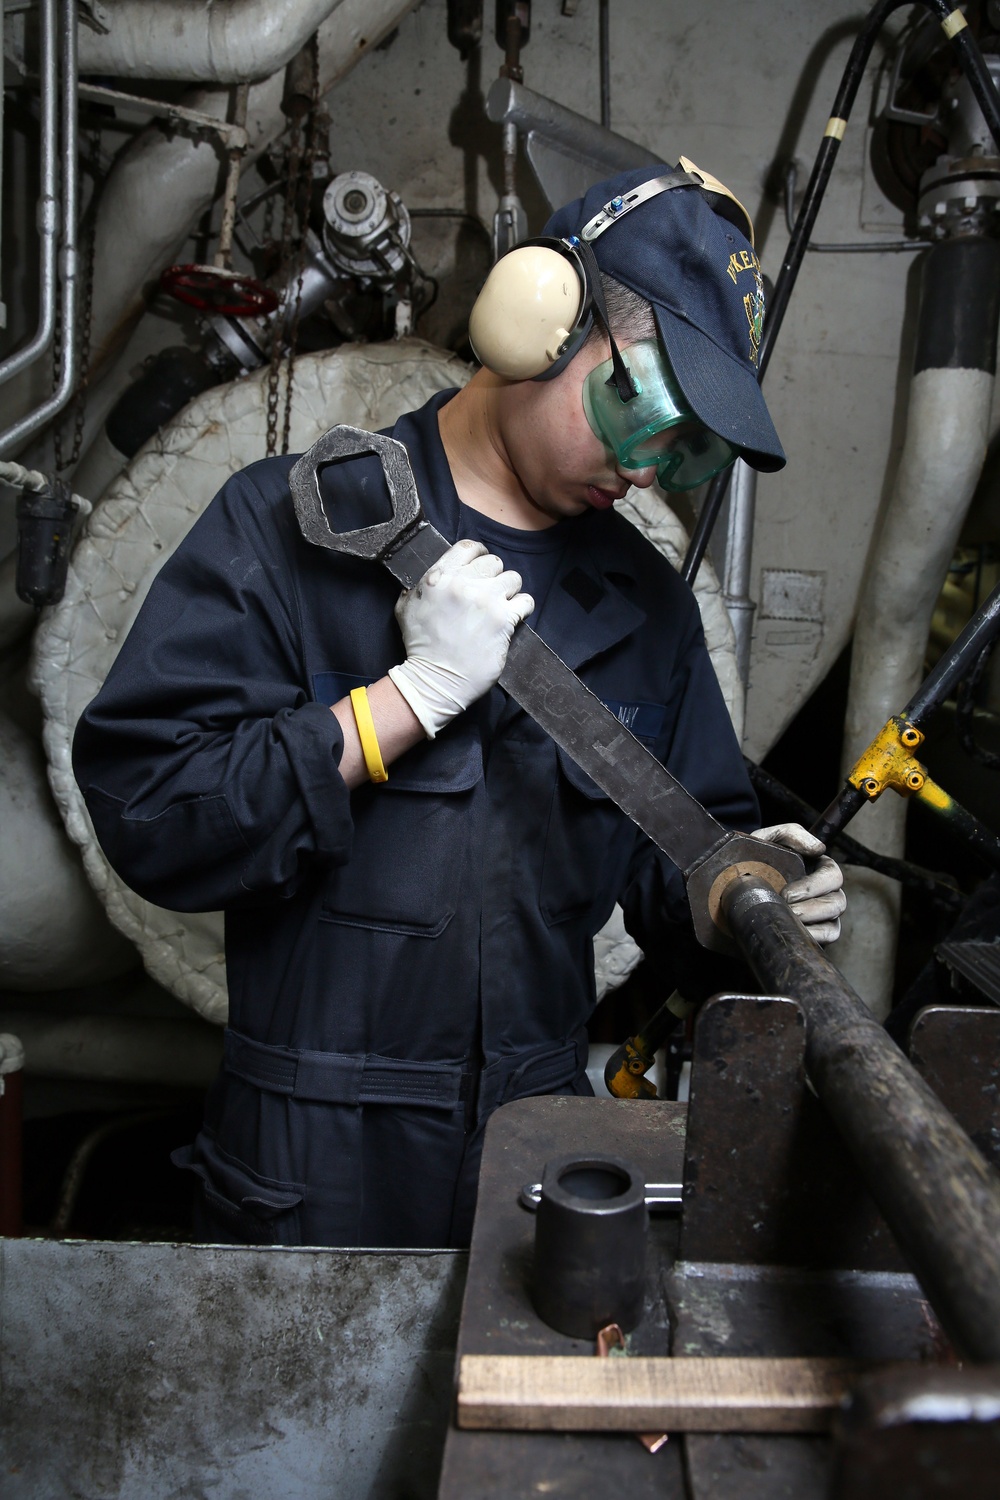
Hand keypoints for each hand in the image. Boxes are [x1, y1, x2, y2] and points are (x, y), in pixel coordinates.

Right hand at [388, 539, 533, 738]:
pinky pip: (525, 602)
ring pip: (513, 579)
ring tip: (501, 606)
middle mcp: (463, 584)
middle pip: (493, 562)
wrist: (435, 680)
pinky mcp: (504, 620)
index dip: (478, 554)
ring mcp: (486, 601)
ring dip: (509, 592)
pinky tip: (513, 617)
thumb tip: (429, 580)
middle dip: (493, 577)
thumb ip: (417, 588)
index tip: (481, 566)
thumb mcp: (405, 609)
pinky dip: (522, 608)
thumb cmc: (420, 647)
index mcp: (438, 577)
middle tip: (489, 593)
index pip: (468, 547)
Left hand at [752, 822, 846, 943]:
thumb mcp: (770, 839)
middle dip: (810, 908)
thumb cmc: (757, 860)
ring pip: (833, 925)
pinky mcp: (818, 934)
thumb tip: (818, 848)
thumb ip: (791, 834)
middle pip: (837, 902)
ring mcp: (824, 916)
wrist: (735, 886)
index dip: (813, 886)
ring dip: (809, 924)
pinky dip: (812, 938)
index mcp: (820, 869)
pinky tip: (793, 934)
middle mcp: (828, 893)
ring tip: (786, 920)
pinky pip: (826, 939)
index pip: (833, 876)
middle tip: (784, 908)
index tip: (787, 893)